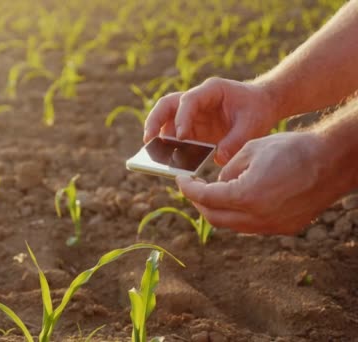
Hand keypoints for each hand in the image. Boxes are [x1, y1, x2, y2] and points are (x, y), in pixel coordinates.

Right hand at [143, 78, 279, 164]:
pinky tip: (165, 161)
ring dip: (156, 135)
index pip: (188, 100)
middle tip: (148, 140)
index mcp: (211, 90)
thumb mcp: (252, 124)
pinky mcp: (190, 128)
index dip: (182, 117)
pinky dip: (167, 147)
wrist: (261, 105)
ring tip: (151, 154)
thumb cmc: (256, 109)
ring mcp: (190, 114)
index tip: (181, 136)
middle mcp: (195, 99)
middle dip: (155, 121)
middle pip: (166, 105)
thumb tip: (218, 157)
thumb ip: (236, 140)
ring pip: (164, 119)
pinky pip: (173, 136)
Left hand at [175, 132, 346, 234]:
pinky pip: (251, 225)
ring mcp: (272, 226)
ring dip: (218, 210)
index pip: (204, 198)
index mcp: (245, 196)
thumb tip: (216, 184)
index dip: (187, 189)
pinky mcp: (284, 228)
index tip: (180, 180)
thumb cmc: (292, 148)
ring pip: (232, 225)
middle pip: (214, 218)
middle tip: (192, 187)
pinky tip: (237, 198)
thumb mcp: (250, 150)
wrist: (333, 161)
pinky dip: (238, 214)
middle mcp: (257, 217)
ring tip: (213, 191)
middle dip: (199, 203)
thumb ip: (227, 170)